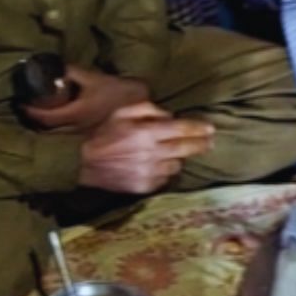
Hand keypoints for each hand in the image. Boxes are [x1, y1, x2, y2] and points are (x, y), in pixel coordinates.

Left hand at [24, 66, 149, 132]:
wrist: (138, 105)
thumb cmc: (116, 91)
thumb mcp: (93, 78)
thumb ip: (72, 72)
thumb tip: (56, 66)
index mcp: (75, 114)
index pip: (46, 118)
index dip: (31, 112)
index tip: (21, 104)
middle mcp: (76, 128)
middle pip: (49, 129)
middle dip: (36, 121)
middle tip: (27, 110)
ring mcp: (84, 133)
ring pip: (59, 133)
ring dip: (47, 125)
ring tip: (39, 115)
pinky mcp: (91, 134)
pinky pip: (68, 133)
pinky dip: (59, 127)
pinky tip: (59, 119)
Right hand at [78, 102, 214, 194]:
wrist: (84, 161)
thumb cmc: (105, 132)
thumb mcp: (123, 111)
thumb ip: (148, 109)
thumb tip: (169, 116)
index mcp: (147, 132)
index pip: (182, 129)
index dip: (199, 129)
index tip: (211, 129)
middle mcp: (152, 153)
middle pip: (186, 149)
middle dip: (201, 144)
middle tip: (210, 141)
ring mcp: (149, 172)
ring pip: (177, 165)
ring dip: (179, 157)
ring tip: (175, 152)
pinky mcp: (145, 186)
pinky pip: (165, 178)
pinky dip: (165, 170)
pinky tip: (159, 164)